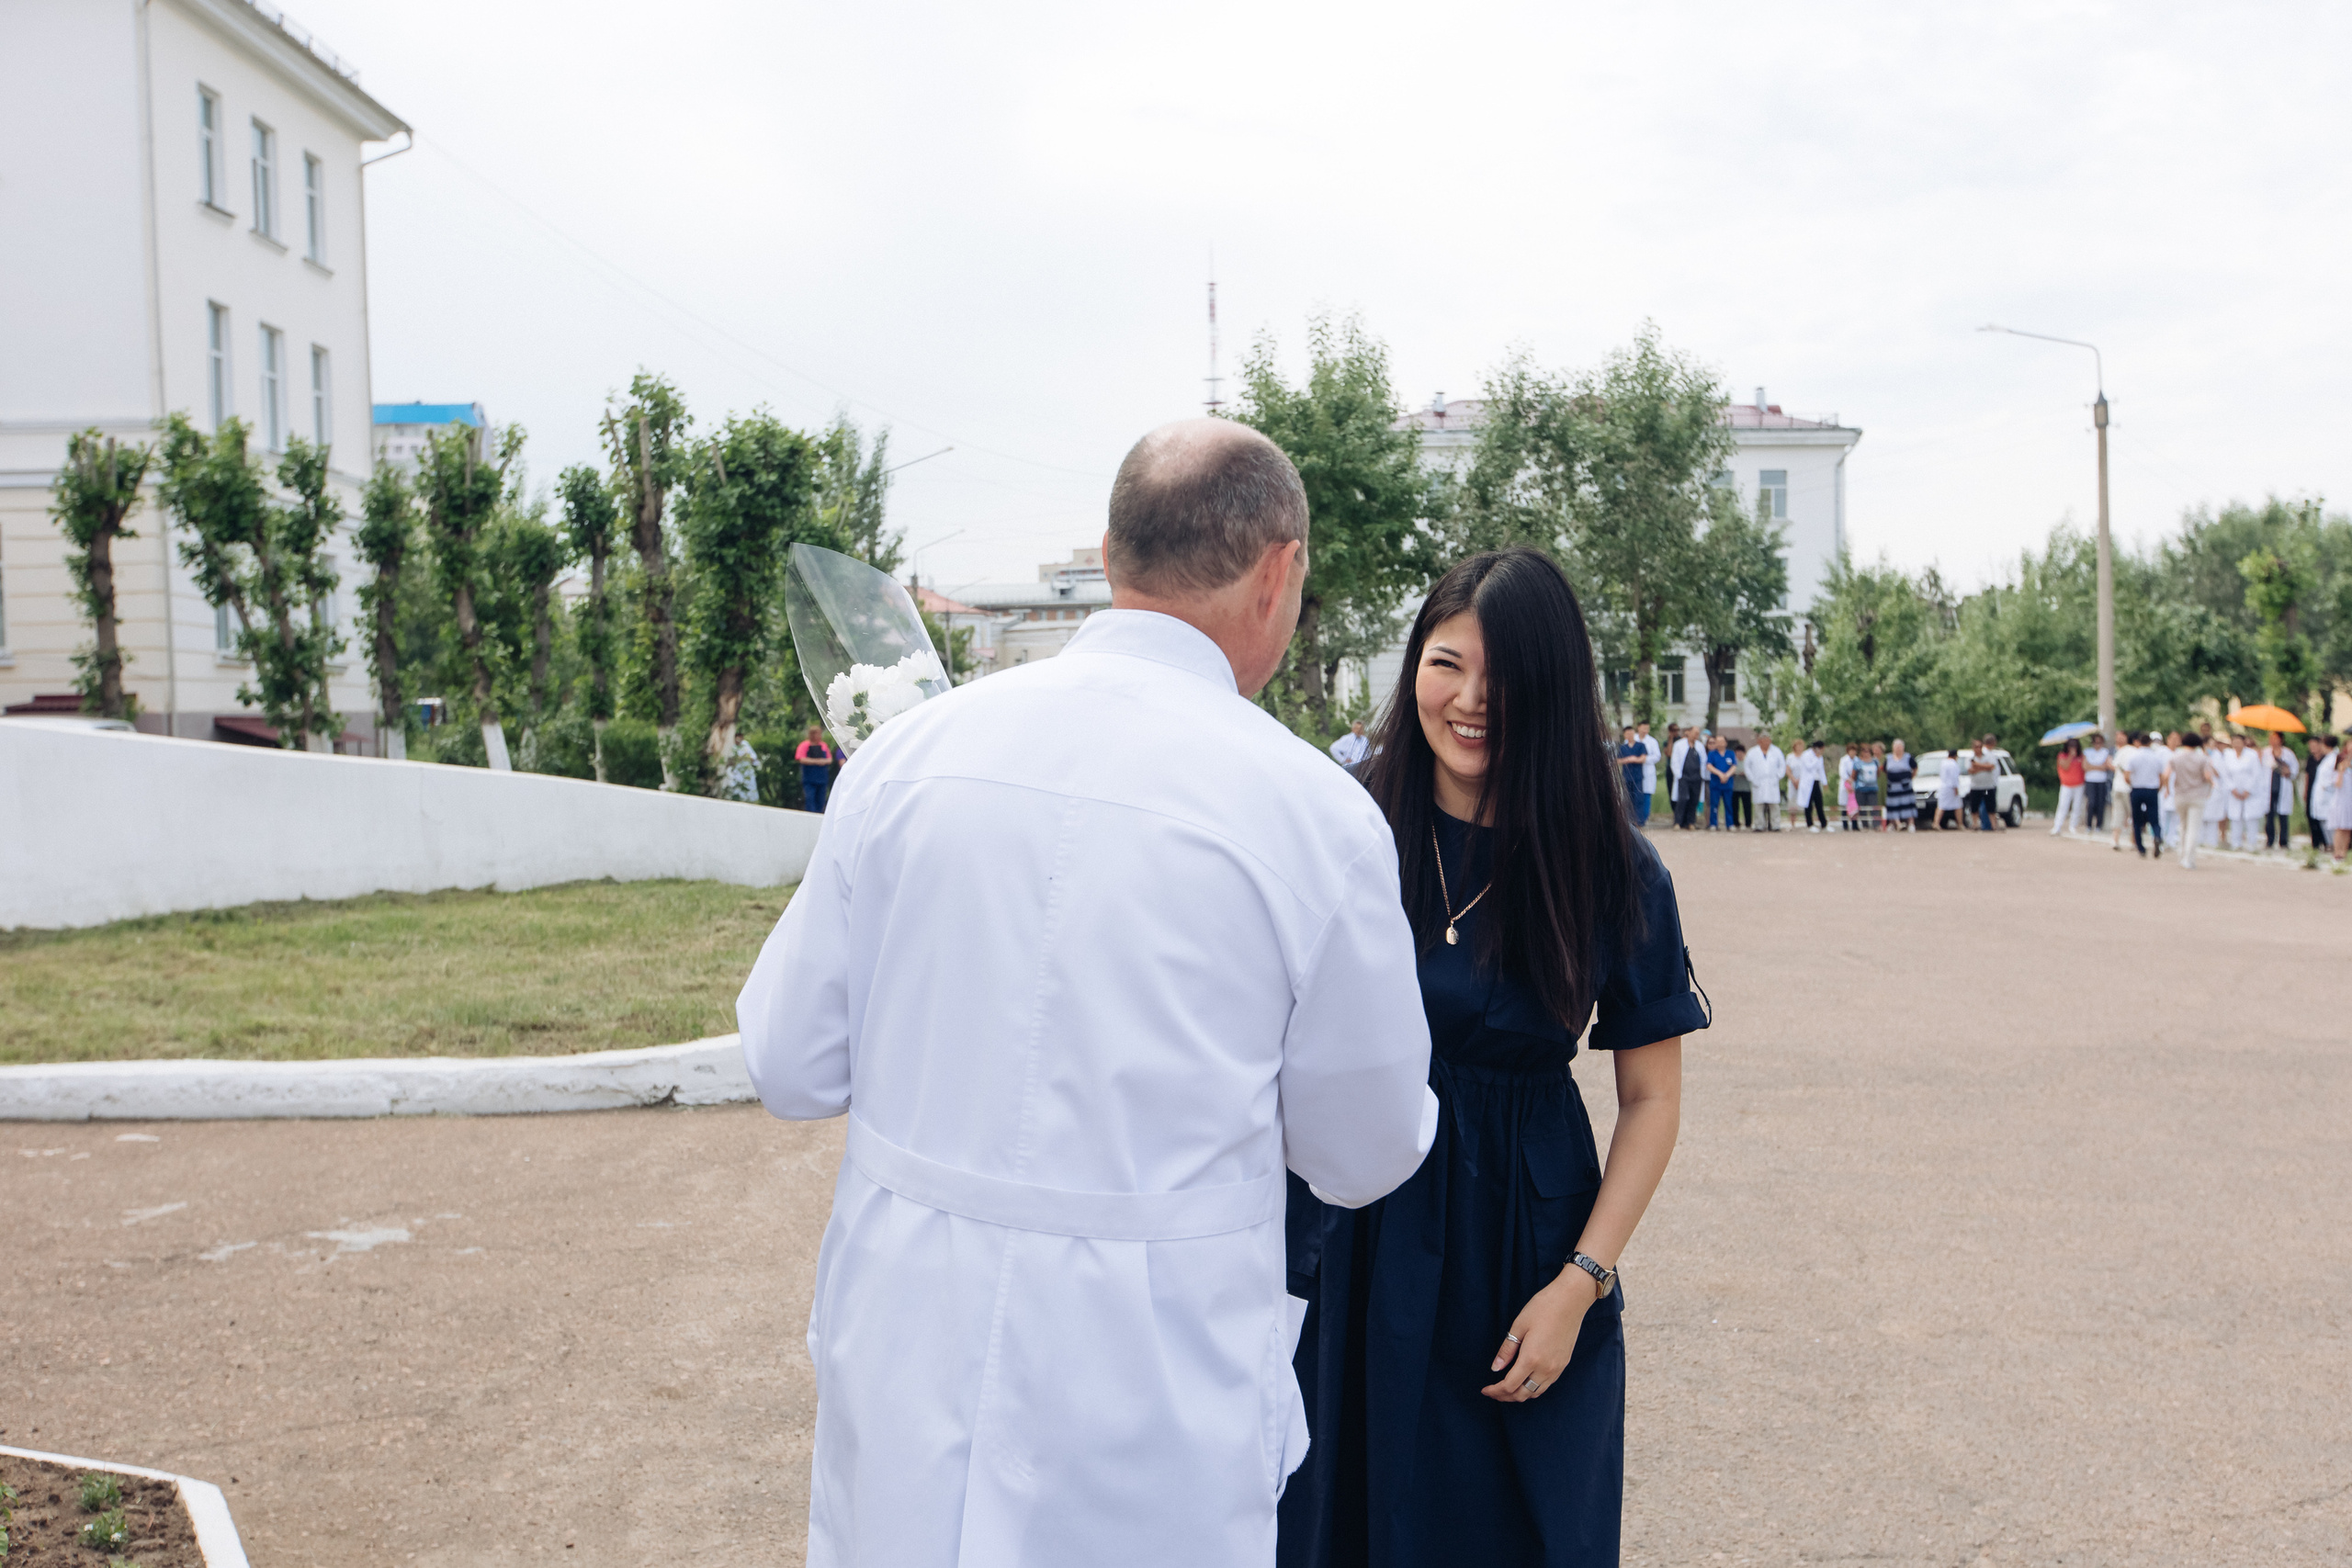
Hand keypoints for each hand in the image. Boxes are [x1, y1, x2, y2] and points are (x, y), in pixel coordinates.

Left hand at [1481, 1267, 1599, 1402]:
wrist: (1571, 1300)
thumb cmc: (1543, 1308)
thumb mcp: (1519, 1326)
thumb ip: (1507, 1350)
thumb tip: (1495, 1368)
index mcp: (1531, 1359)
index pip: (1509, 1386)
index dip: (1495, 1391)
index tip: (1485, 1390)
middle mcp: (1545, 1369)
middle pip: (1522, 1394)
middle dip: (1505, 1397)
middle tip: (1492, 1392)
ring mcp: (1557, 1368)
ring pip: (1535, 1393)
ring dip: (1519, 1395)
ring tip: (1506, 1389)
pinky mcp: (1563, 1364)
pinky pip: (1546, 1385)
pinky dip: (1532, 1388)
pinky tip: (1524, 1380)